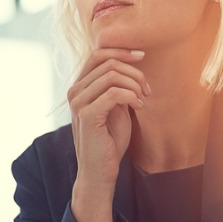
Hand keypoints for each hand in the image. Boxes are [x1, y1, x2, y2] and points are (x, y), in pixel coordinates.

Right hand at [68, 48, 148, 188]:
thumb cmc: (109, 141)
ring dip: (134, 84)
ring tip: (144, 99)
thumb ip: (117, 86)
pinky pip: (114, 93)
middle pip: (107, 62)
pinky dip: (131, 96)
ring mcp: (78, 102)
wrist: (100, 171)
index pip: (98, 54)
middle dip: (134, 71)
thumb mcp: (116, 107)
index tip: (142, 56)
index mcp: (80, 87)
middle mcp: (74, 91)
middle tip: (148, 89)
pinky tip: (139, 107)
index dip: (121, 51)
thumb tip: (131, 64)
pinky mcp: (87, 115)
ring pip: (111, 75)